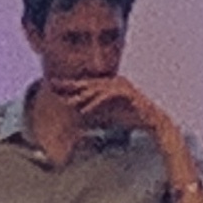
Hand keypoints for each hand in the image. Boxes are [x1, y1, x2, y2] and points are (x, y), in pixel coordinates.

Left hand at [48, 74, 174, 141]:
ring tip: (68, 103)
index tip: (52, 87)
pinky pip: (107, 95)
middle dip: (69, 85)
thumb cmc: (127, 118)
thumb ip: (92, 115)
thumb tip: (75, 119)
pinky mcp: (126, 91)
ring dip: (82, 96)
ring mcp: (119, 85)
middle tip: (53, 85)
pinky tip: (85, 111)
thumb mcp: (104, 116)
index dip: (68, 86)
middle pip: (87, 83)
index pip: (84, 85)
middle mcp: (111, 81)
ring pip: (96, 88)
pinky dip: (95, 102)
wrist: (151, 121)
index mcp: (105, 85)